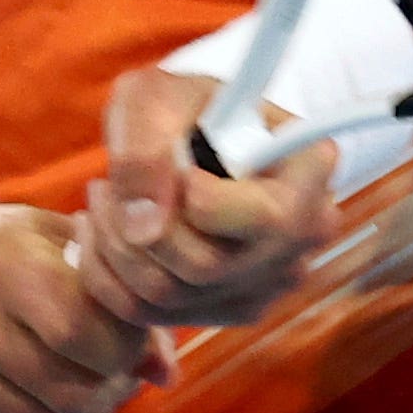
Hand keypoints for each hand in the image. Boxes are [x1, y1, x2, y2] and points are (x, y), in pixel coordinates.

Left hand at [78, 67, 339, 328]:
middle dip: (134, 225)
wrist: (188, 133)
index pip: (263, 219)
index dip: (196, 198)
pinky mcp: (229, 310)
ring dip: (114, 247)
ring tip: (102, 199)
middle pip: (205, 267)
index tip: (169, 164)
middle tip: (105, 185)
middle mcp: (303, 238)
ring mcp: (270, 282)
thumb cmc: (180, 107)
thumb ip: (146, 147)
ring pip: (170, 297)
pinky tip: (103, 232)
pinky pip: (151, 316)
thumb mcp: (155, 97)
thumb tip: (144, 225)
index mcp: (310, 172)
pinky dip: (108, 276)